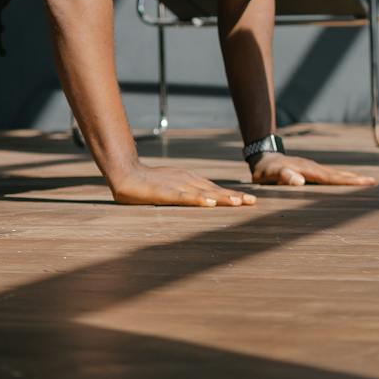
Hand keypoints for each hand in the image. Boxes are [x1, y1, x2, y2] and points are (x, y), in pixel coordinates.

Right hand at [108, 161, 256, 207]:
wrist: (126, 173)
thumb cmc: (148, 183)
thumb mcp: (171, 186)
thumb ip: (185, 193)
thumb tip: (202, 201)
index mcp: (189, 180)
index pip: (214, 189)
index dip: (231, 195)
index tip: (248, 200)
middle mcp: (187, 181)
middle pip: (214, 190)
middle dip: (234, 196)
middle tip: (252, 202)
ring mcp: (177, 185)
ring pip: (203, 193)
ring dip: (221, 198)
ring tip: (238, 203)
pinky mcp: (166, 192)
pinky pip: (184, 197)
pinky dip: (198, 200)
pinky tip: (209, 204)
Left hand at [249, 153, 376, 187]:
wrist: (263, 157)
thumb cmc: (265, 170)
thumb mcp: (270, 174)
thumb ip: (284, 176)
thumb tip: (300, 181)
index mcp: (307, 170)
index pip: (331, 177)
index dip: (347, 181)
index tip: (364, 183)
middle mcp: (313, 167)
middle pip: (337, 174)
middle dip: (355, 179)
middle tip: (373, 182)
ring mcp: (313, 168)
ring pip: (335, 174)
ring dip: (350, 178)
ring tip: (366, 182)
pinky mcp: (311, 170)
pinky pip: (329, 175)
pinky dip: (341, 178)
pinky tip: (346, 182)